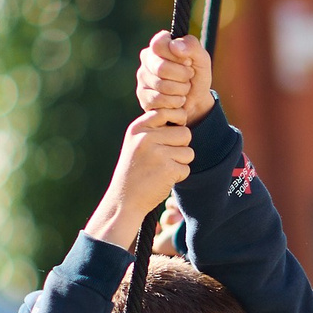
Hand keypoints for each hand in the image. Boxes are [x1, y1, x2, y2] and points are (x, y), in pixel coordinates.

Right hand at [85, 113, 193, 246]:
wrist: (124, 200)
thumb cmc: (134, 170)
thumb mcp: (136, 143)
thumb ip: (154, 128)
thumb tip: (183, 113)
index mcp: (138, 127)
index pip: (168, 111)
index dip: (177, 121)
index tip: (172, 132)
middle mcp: (146, 137)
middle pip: (185, 133)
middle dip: (180, 147)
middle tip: (164, 158)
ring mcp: (157, 153)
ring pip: (189, 152)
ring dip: (181, 162)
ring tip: (162, 169)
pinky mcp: (167, 169)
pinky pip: (186, 168)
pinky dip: (179, 176)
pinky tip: (163, 179)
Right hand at [135, 31, 214, 121]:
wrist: (197, 101)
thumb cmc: (197, 76)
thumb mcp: (202, 59)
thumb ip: (191, 46)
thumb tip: (174, 45)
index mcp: (158, 46)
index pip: (158, 45)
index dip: (177, 56)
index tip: (188, 62)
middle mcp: (147, 60)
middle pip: (161, 68)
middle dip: (182, 76)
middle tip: (188, 78)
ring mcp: (143, 79)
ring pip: (161, 86)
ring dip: (180, 91)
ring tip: (184, 90)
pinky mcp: (143, 98)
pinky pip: (158, 101)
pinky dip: (175, 103)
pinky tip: (177, 101)